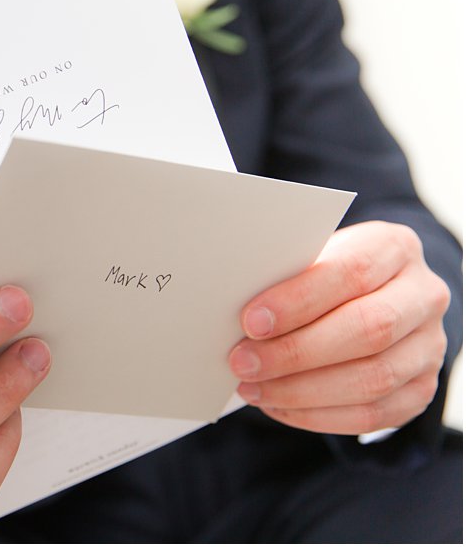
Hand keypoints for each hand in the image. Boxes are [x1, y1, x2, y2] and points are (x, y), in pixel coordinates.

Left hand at [231, 221, 449, 433]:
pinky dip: (317, 415)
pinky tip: (278, 406)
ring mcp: (429, 346)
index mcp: (394, 248)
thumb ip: (285, 276)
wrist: (371, 297)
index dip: (299, 300)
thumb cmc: (324, 275)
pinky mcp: (421, 388)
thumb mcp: (310, 258)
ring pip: (373, 378)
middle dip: (296, 352)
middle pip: (369, 329)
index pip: (352, 272)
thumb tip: (234, 312)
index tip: (251, 321)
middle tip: (242, 363)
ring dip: (301, 390)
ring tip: (253, 388)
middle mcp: (424, 295)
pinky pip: (373, 414)